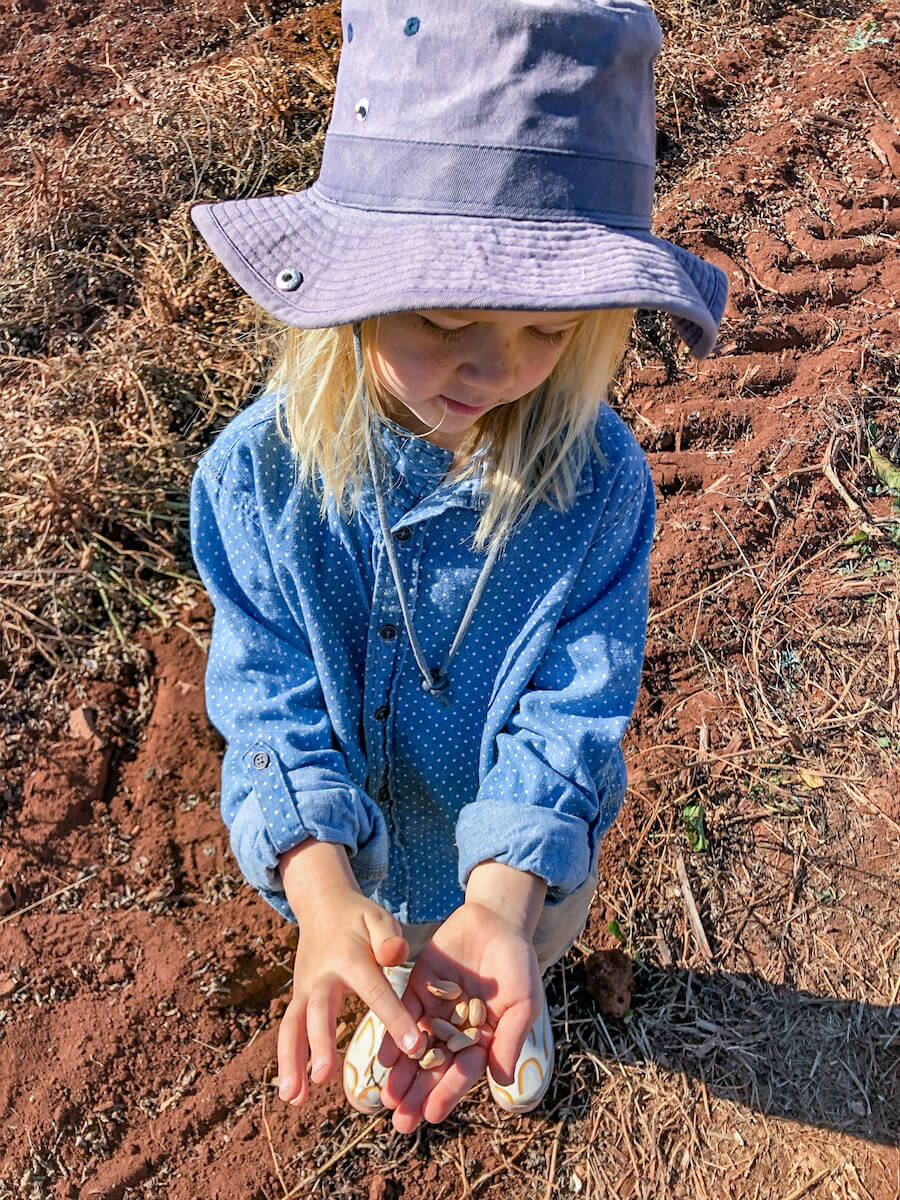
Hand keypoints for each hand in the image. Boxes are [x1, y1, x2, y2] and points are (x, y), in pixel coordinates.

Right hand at [275, 883, 425, 1106]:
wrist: (321, 905)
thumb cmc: (359, 918)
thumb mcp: (378, 917)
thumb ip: (388, 936)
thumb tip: (396, 955)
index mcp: (350, 958)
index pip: (376, 990)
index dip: (395, 1018)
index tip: (413, 1047)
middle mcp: (322, 977)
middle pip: (319, 1010)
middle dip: (321, 1042)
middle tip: (326, 1075)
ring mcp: (305, 989)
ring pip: (292, 1026)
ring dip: (291, 1062)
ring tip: (293, 1098)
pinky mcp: (298, 999)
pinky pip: (289, 1032)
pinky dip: (288, 1062)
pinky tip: (292, 1095)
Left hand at [376, 900, 542, 1131]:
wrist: (496, 921)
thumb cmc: (517, 963)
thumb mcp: (522, 1001)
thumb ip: (510, 1038)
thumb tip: (503, 1082)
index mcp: (483, 1039)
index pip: (463, 1072)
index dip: (448, 1093)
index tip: (433, 1115)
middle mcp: (456, 1031)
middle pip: (435, 1068)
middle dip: (418, 1094)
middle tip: (401, 1123)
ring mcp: (436, 1011)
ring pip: (416, 1048)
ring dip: (402, 1074)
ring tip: (387, 1099)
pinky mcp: (418, 988)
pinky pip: (403, 1014)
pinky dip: (393, 1037)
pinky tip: (384, 1058)